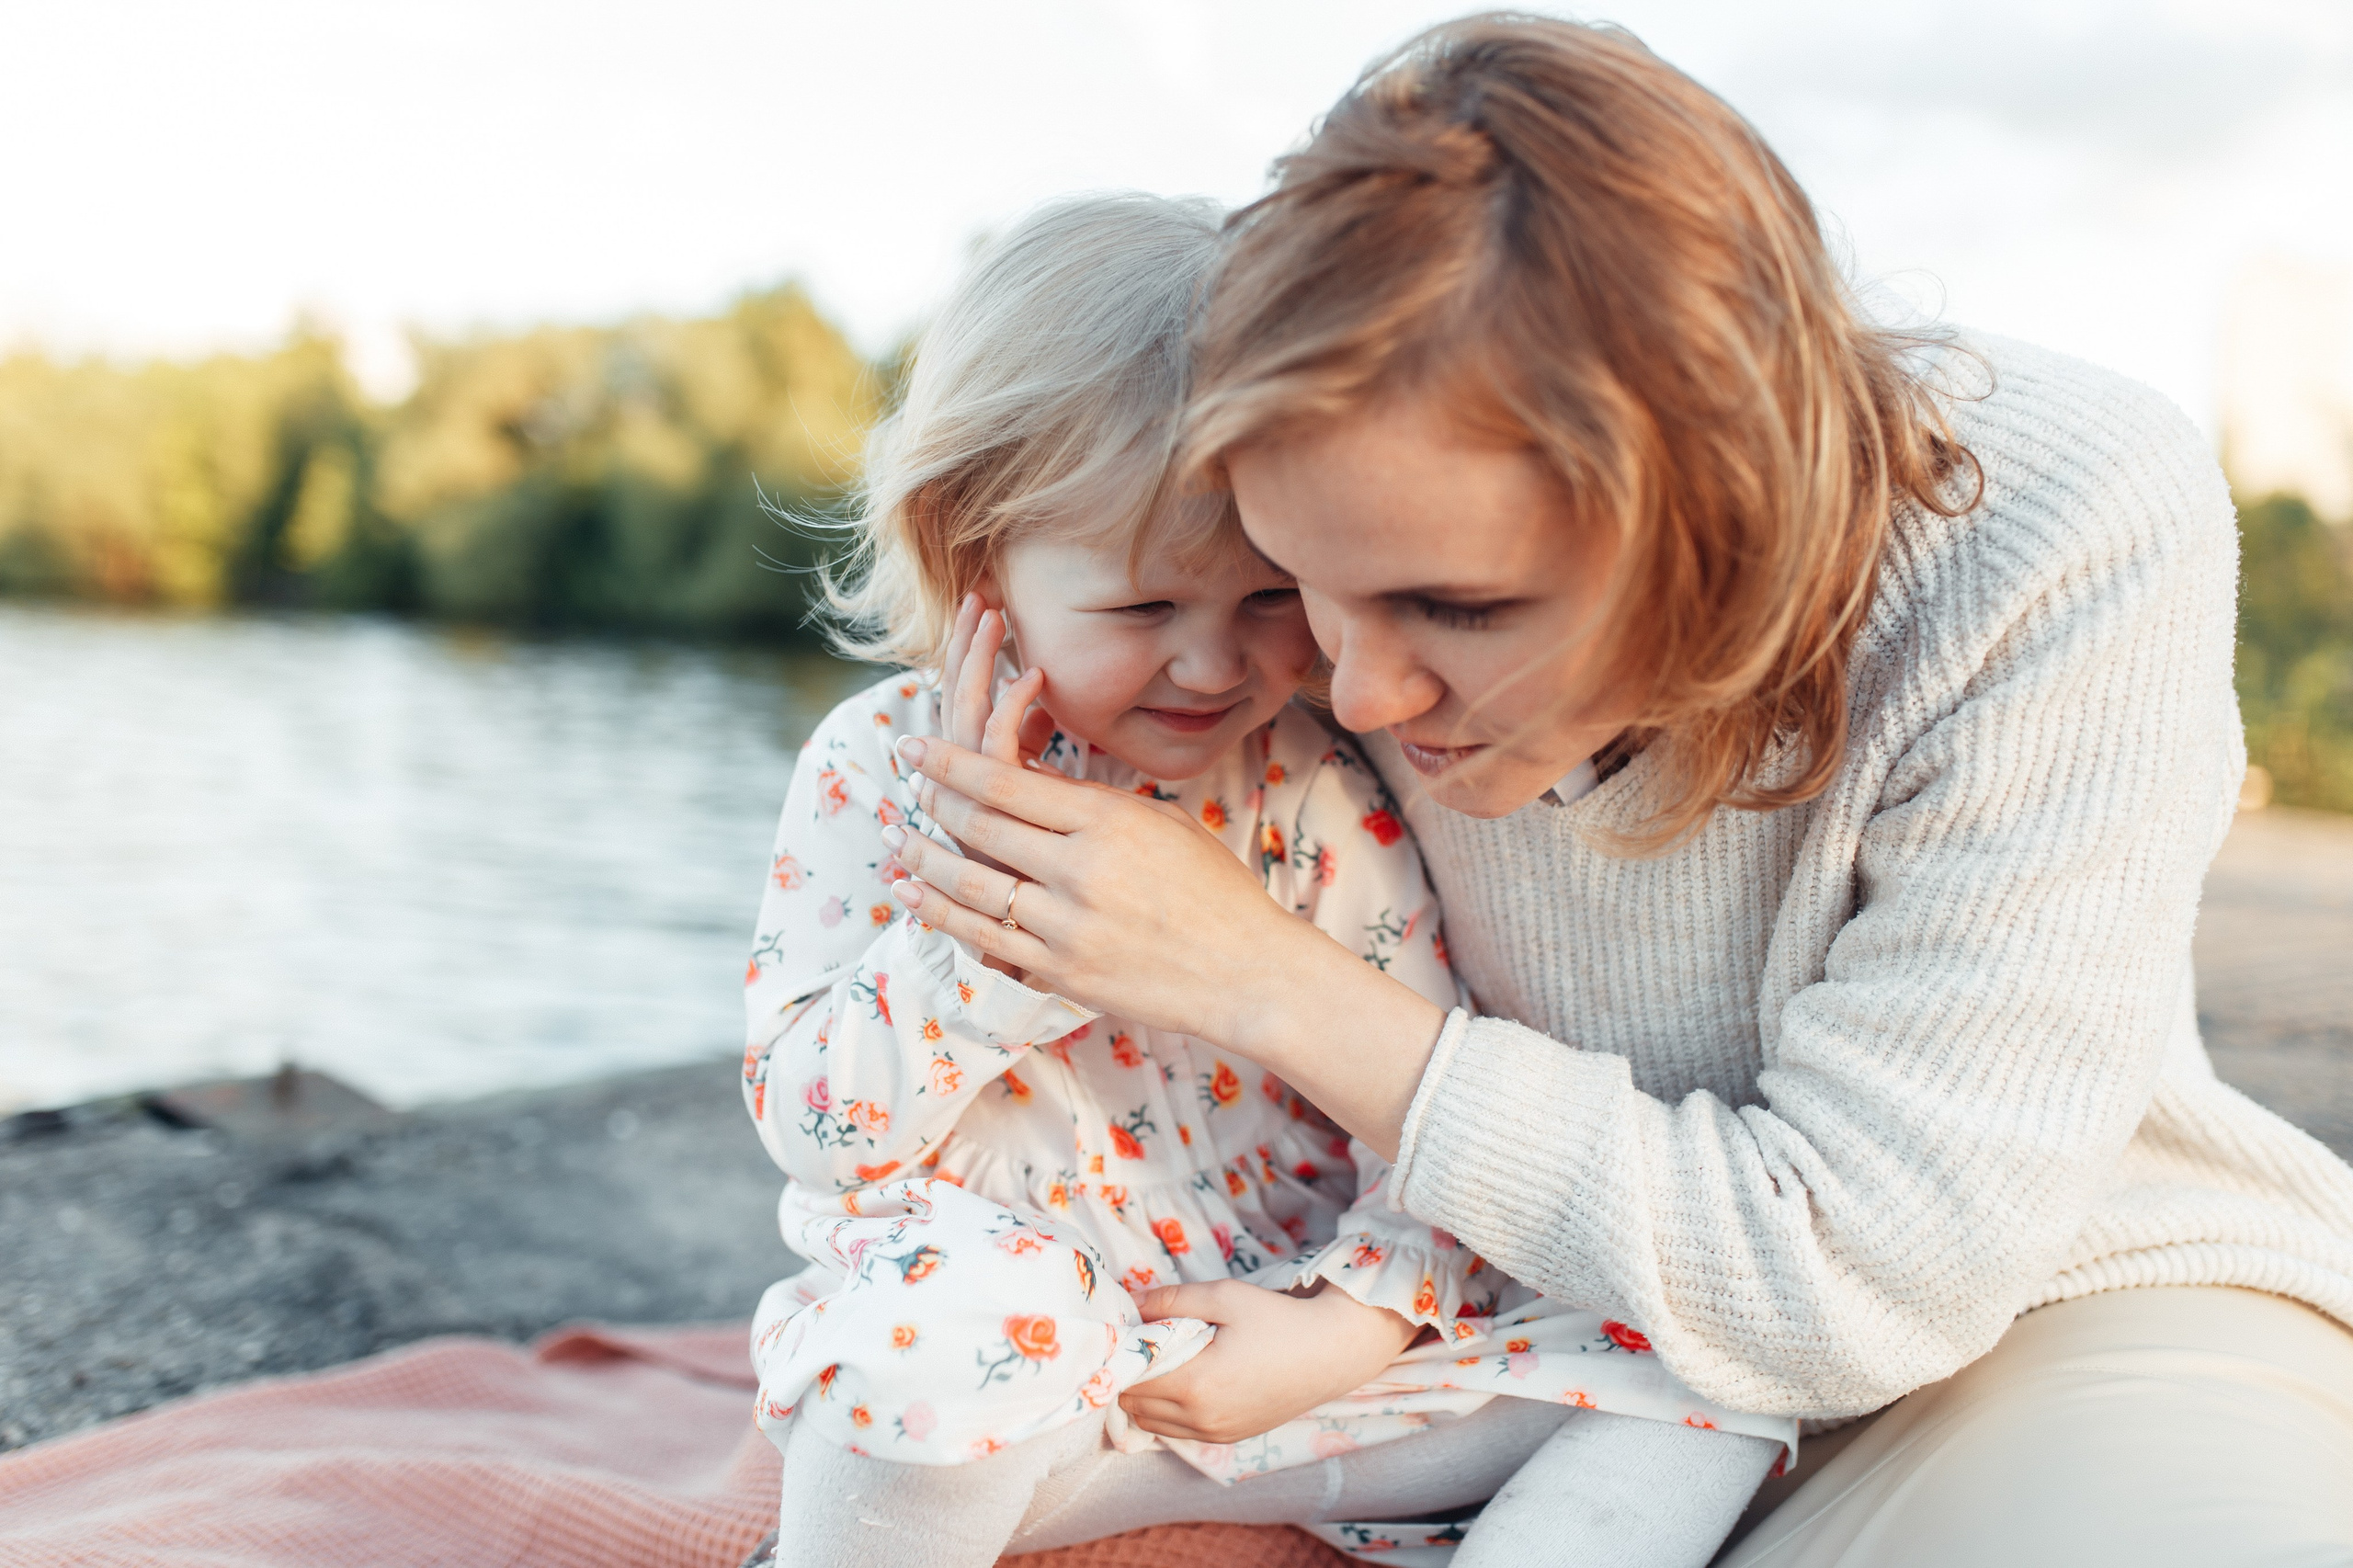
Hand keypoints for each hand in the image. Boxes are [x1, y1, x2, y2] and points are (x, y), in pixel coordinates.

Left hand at [879, 694, 1447, 1154]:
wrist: (1250, 973)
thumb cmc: (1215, 891)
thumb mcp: (1161, 825)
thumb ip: (1092, 807)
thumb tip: (1026, 784)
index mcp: (1107, 822)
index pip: (1004, 782)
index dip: (947, 762)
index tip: (914, 746)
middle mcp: (1079, 871)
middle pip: (977, 828)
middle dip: (928, 803)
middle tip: (901, 787)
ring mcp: (1066, 928)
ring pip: (968, 887)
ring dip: (921, 862)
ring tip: (893, 845)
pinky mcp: (1061, 974)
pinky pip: (985, 941)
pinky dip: (942, 917)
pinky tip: (916, 900)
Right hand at [933, 595, 1055, 879]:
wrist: (1086, 932)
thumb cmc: (1079, 874)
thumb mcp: (1054, 805)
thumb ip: (1037, 757)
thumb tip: (1044, 709)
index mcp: (979, 783)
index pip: (965, 707)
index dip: (972, 660)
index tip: (986, 613)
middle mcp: (969, 791)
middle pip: (956, 706)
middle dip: (965, 650)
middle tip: (979, 598)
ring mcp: (978, 803)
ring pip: (967, 719)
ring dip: (978, 664)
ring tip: (992, 616)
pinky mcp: (997, 819)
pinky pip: (997, 751)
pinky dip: (1012, 708)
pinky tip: (1034, 677)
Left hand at [1118, 1280, 1419, 1443]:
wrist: (1333, 1352)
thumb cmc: (1279, 1319)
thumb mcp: (1224, 1297)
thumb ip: (1172, 1300)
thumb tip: (1132, 1302)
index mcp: (1195, 1384)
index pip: (1130, 1380)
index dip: (1123, 1356)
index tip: (1128, 1333)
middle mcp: (1201, 1418)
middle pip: (1133, 1405)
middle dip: (1130, 1375)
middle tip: (1143, 1344)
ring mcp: (1216, 1433)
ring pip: (1152, 1424)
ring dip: (1147, 1397)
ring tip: (1163, 1362)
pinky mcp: (1230, 1438)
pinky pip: (1180, 1432)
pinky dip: (1170, 1411)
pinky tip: (1186, 1382)